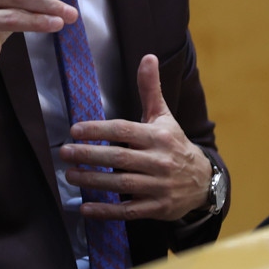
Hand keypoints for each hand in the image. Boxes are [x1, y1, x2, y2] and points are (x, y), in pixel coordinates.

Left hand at [60, 54, 212, 221]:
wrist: (204, 182)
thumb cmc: (175, 145)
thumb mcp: (164, 117)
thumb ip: (150, 89)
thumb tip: (147, 56)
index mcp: (159, 137)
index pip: (124, 131)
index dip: (98, 130)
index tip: (75, 130)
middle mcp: (160, 161)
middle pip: (119, 158)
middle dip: (89, 155)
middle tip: (63, 152)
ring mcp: (159, 186)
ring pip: (122, 184)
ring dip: (93, 181)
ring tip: (70, 175)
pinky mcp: (158, 208)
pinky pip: (129, 211)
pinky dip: (107, 211)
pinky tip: (85, 207)